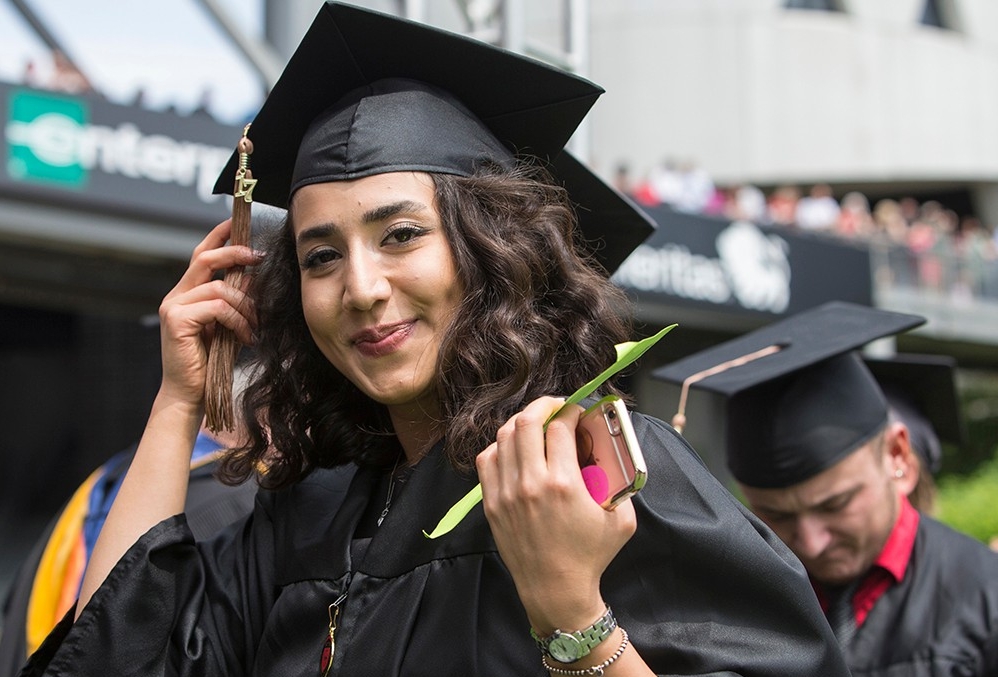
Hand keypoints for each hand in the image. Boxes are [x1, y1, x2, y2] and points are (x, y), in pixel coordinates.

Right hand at [157, 219, 261, 406]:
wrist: (191, 394)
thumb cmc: (212, 362)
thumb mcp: (228, 325)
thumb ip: (234, 302)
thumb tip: (252, 278)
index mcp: (187, 294)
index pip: (202, 254)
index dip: (219, 236)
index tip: (238, 222)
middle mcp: (176, 296)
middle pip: (206, 258)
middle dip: (235, 253)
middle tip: (260, 257)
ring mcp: (173, 307)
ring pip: (219, 287)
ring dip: (245, 305)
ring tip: (255, 325)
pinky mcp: (177, 320)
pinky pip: (218, 307)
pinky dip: (238, 320)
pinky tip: (245, 337)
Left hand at [477, 396, 636, 634]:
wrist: (556, 590)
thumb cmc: (590, 556)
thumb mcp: (623, 518)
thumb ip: (621, 481)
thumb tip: (613, 450)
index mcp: (564, 484)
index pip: (560, 426)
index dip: (570, 410)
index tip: (577, 413)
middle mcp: (531, 483)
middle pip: (526, 421)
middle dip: (544, 406)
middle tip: (556, 409)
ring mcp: (506, 492)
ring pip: (504, 436)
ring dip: (523, 423)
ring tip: (537, 425)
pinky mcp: (491, 503)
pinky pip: (487, 459)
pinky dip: (501, 446)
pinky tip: (515, 449)